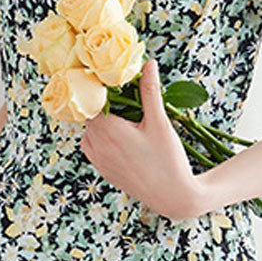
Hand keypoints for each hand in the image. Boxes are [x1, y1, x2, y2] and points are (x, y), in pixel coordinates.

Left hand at [79, 59, 205, 219]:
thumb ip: (150, 91)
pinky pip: (93, 148)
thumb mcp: (159, 122)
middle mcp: (97, 146)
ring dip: (101, 123)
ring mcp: (98, 161)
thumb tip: (148, 64)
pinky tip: (121, 136)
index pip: (89, 101)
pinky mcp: (104, 171)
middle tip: (120, 95)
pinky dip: (102, 139)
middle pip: (89, 115)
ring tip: (122, 116)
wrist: (172, 196)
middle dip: (101, 104)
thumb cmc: (167, 160)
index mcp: (107, 130)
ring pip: (89, 132)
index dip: (96, 89)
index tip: (106, 79)